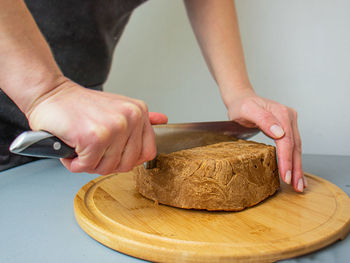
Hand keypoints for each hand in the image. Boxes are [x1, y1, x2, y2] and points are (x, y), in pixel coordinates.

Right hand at [26, 79, 167, 174]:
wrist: (51, 94)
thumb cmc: (81, 105)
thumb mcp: (117, 107)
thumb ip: (141, 119)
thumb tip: (162, 120)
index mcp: (139, 112)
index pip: (148, 152)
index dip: (128, 159)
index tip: (113, 153)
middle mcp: (131, 118)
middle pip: (127, 164)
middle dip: (105, 163)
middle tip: (92, 150)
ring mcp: (114, 127)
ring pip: (107, 168)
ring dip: (88, 163)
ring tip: (81, 145)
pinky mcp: (94, 137)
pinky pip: (87, 166)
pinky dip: (74, 163)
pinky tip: (72, 147)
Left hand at [226, 90, 305, 191]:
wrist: (241, 99)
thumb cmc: (241, 106)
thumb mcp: (247, 110)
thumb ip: (263, 119)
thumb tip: (280, 133)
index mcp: (281, 113)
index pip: (287, 141)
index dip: (287, 159)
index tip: (286, 176)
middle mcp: (289, 117)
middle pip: (295, 146)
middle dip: (296, 167)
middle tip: (296, 186)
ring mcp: (289, 122)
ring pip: (296, 147)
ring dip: (297, 166)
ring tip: (298, 184)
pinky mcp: (287, 128)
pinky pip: (292, 146)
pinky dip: (294, 160)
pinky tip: (295, 171)